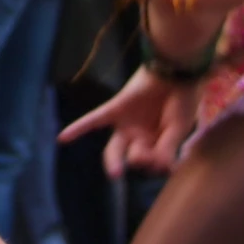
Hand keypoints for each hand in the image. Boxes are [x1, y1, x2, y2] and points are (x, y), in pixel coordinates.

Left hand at [61, 66, 197, 176]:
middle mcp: (140, 137)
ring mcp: (126, 125)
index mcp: (158, 144)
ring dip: (114, 161)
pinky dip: (78, 128)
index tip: (165, 163)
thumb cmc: (182, 100)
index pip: (152, 165)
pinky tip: (62, 138)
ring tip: (115, 173)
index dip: (156, 165)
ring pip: (114, 149)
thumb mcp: (177, 127)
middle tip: (143, 158)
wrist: (175, 69)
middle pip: (132, 159)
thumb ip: (168, 147)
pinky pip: (94, 120)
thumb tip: (162, 169)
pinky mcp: (115, 109)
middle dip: (139, 160)